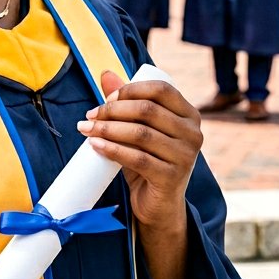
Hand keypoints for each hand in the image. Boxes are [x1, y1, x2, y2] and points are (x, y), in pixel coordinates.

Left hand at [76, 71, 202, 233]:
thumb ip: (127, 102)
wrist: (158, 205)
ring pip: (140, 133)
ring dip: (107, 128)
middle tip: (90, 115)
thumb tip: (106, 73)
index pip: (160, 90)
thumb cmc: (149, 160)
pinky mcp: (171, 177)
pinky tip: (95, 145)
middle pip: (147, 110)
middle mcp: (193, 133)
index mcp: (189, 115)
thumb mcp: (139, 129)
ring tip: (85, 129)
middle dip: (113, 109)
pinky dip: (112, 149)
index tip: (105, 99)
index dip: (130, 89)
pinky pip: (137, 158)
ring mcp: (185, 157)